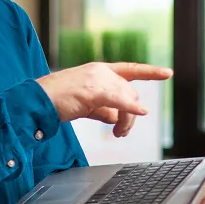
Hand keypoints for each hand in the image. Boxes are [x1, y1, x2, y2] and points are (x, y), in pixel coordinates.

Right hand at [37, 62, 172, 136]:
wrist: (37, 101)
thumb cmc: (57, 102)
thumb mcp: (85, 104)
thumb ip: (102, 108)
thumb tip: (116, 117)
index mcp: (98, 71)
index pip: (129, 70)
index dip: (149, 72)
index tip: (168, 73)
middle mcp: (100, 71)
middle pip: (130, 92)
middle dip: (131, 115)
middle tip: (122, 133)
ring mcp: (97, 79)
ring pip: (126, 99)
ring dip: (127, 120)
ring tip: (119, 134)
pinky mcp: (92, 90)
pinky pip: (119, 101)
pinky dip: (131, 109)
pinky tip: (138, 113)